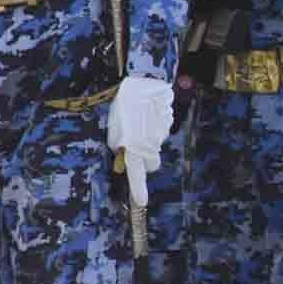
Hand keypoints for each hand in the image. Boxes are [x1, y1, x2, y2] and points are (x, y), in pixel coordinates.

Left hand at [107, 76, 173, 206]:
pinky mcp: (168, 122)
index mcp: (132, 145)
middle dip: (145, 158)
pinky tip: (148, 111)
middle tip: (134, 143)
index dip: (138, 189)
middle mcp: (149, 143)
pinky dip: (156, 123)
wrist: (142, 81)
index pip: (136, 173)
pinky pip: (162, 128)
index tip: (141, 202)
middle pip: (152, 162)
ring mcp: (161, 133)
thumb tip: (126, 153)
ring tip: (139, 119)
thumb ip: (120, 144)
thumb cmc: (123, 105)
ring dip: (148, 137)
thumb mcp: (114, 127)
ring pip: (156, 143)